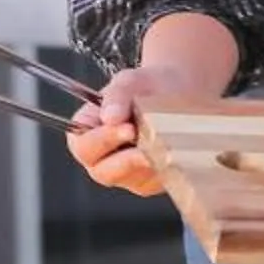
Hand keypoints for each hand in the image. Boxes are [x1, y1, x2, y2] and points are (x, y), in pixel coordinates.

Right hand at [68, 65, 191, 195]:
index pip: (84, 146)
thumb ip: (117, 95)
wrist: (180, 92)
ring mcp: (126, 173)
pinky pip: (156, 183)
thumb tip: (110, 118)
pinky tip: (177, 152)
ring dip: (151, 163)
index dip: (103, 140)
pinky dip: (168, 169)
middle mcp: (101, 158)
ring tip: (168, 144)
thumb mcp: (130, 81)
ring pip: (133, 181)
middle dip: (127, 160)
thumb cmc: (146, 86)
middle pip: (103, 172)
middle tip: (149, 143)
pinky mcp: (151, 181)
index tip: (129, 129)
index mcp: (87, 132)